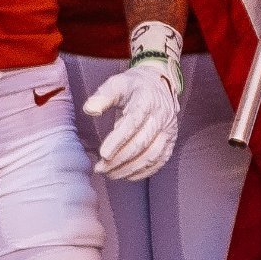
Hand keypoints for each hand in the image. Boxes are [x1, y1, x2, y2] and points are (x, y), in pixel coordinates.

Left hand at [85, 33, 183, 182]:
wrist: (159, 84)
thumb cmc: (133, 87)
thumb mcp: (116, 84)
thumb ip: (102, 96)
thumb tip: (89, 110)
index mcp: (147, 100)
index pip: (133, 123)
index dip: (118, 140)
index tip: (103, 154)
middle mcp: (161, 116)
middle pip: (142, 143)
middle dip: (120, 159)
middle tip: (101, 168)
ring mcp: (169, 130)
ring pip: (152, 155)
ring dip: (130, 168)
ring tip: (111, 174)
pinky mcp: (171, 141)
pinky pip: (160, 160)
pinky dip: (144, 171)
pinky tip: (127, 176)